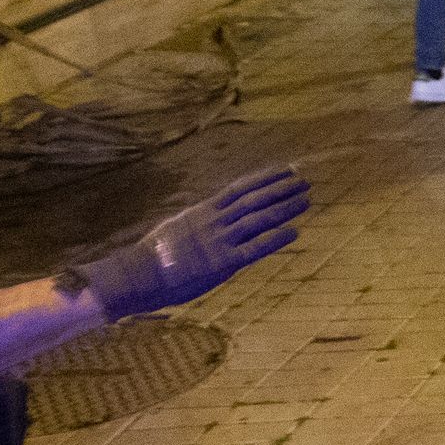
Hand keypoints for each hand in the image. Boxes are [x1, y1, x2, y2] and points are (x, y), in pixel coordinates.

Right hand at [70, 167, 309, 317]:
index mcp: (203, 211)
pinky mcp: (222, 263)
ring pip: (258, 219)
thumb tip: (207, 212)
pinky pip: (254, 249)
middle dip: (280, 189)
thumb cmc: (154, 255)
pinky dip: (276, 239)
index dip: (264, 178)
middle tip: (304, 181)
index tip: (284, 170)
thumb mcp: (176, 227)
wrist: (139, 274)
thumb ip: (196, 220)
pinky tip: (294, 232)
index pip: (239, 188)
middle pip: (254, 200)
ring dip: (284, 208)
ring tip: (306, 200)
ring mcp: (219, 241)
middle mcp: (214, 221)